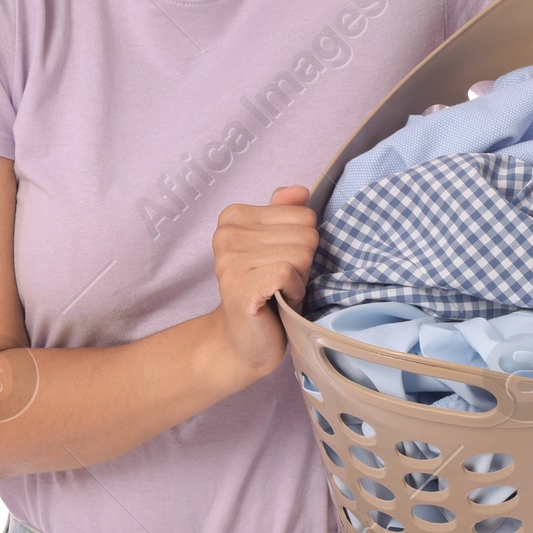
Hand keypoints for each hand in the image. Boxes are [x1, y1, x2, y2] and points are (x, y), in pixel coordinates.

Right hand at [208, 185, 318, 387]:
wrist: (243, 341)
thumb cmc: (267, 291)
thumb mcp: (279, 245)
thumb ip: (286, 213)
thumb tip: (300, 190)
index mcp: (234, 216)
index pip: (303, 214)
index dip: (302, 244)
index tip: (281, 263)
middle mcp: (226, 234)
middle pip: (306, 234)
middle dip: (303, 264)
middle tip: (280, 283)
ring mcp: (230, 260)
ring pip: (301, 253)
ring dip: (299, 280)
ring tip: (278, 293)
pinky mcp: (240, 285)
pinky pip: (290, 272)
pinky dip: (295, 292)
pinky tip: (279, 302)